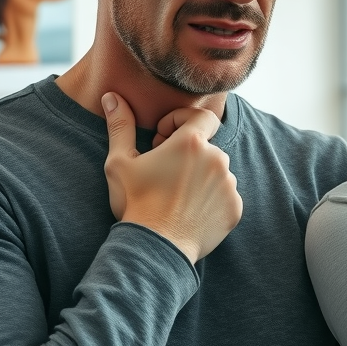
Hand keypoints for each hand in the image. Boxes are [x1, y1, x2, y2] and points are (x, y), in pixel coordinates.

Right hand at [101, 92, 242, 263]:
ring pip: (218, 172)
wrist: (155, 249)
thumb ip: (121, 125)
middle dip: (189, 154)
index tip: (163, 140)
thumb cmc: (135, 203)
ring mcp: (229, 185)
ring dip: (201, 177)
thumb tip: (111, 96)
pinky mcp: (235, 208)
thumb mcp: (120, 162)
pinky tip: (189, 212)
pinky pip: (226, 196)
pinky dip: (212, 200)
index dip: (182, 122)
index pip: (202, 116)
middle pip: (207, 147)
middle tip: (164, 173)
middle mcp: (217, 159)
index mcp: (192, 143)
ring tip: (176, 196)